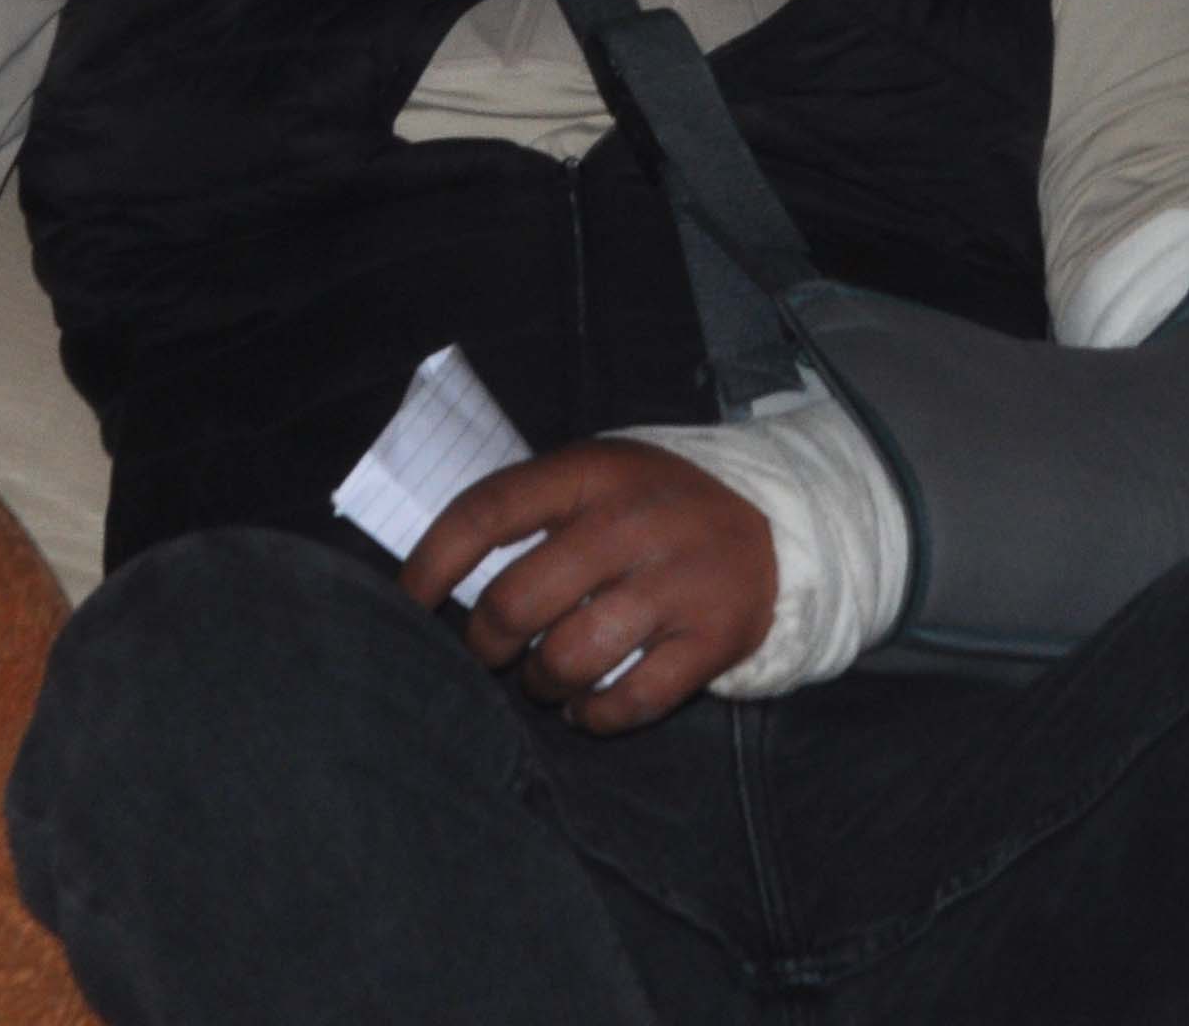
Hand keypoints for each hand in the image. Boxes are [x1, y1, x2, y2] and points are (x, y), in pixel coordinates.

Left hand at [405, 440, 776, 736]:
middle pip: (517, 601)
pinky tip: (586, 706)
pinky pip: (629, 701)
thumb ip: (528, 511)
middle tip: (494, 652)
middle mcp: (634, 521)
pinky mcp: (714, 637)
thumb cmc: (653, 509)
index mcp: (594, 472)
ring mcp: (679, 580)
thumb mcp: (598, 477)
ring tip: (545, 679)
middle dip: (487, 643)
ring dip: (540, 682)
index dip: (434, 563)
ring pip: (569, 658)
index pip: (488, 512)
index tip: (409, 602)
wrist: (779, 524)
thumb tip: (431, 583)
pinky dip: (593, 717)